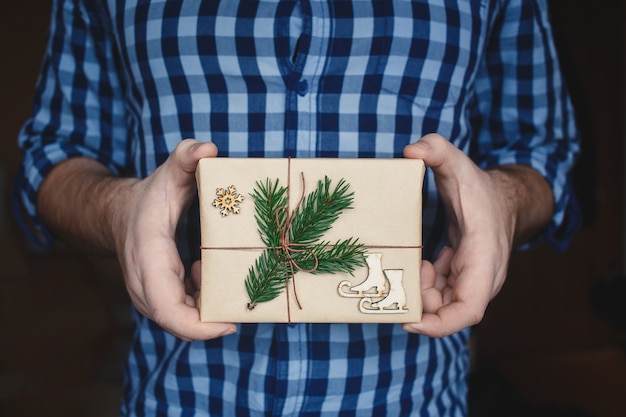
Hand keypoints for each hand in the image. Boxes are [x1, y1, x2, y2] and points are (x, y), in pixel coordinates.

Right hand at [116, 139, 236, 340]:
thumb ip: (185, 157)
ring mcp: (148, 296)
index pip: (166, 305)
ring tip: (233, 283)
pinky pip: (184, 314)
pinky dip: (206, 304)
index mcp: (148, 256)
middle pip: (179, 322)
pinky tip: (215, 277)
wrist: (120, 215)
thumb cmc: (150, 196)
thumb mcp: (168, 172)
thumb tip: (209, 147)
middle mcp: (144, 284)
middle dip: (216, 321)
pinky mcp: (158, 299)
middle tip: (249, 305)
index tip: (229, 323)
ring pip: (183, 321)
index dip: (197, 324)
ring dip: (213, 310)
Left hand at [402, 133, 551, 336]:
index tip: (410, 320)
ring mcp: (474, 281)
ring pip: (444, 305)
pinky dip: (425, 286)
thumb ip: (437, 150)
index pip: (469, 309)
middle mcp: (483, 278)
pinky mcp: (464, 278)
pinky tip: (420, 264)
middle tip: (402, 277)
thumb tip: (411, 150)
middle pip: (449, 312)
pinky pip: (442, 295)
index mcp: (484, 259)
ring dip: (421, 293)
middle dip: (420, 303)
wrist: (503, 199)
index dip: (440, 324)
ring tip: (413, 265)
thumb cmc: (480, 187)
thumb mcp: (459, 163)